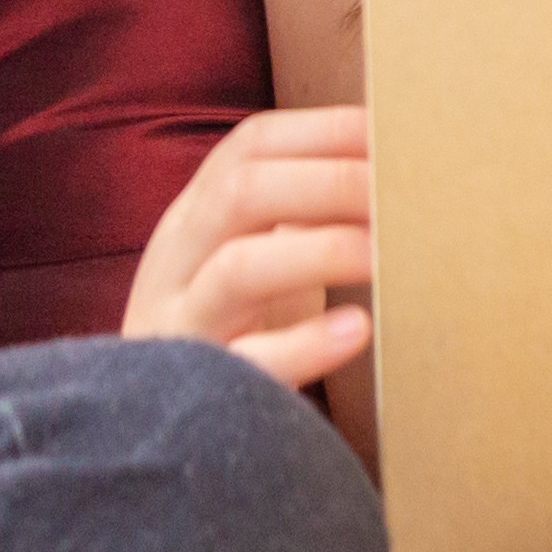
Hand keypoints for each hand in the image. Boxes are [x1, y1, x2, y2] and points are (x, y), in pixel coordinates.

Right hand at [122, 106, 375, 389]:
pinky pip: (248, 363)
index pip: (249, 146)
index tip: (390, 133)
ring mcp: (182, 324)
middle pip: (240, 194)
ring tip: (384, 255)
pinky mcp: (199, 393)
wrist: (151, 420)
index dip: (322, 131)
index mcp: (195, 215)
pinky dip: (304, 345)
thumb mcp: (244, 253)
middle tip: (400, 194)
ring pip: (236, 270)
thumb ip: (295, 211)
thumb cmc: (230, 324)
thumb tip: (395, 164)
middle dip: (328, 183)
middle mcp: (177, 259)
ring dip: (320, 252)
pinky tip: (356, 329)